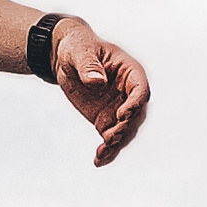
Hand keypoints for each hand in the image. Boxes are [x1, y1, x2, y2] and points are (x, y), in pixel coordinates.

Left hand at [50, 17, 149, 167]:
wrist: (65, 58)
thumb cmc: (78, 46)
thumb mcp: (80, 51)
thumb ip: (89, 65)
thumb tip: (97, 81)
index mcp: (129, 71)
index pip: (140, 89)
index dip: (135, 103)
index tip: (123, 114)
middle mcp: (128, 92)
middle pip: (135, 114)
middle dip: (125, 128)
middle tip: (110, 138)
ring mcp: (118, 108)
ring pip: (125, 130)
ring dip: (116, 143)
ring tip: (102, 153)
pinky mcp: (106, 120)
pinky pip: (110, 138)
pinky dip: (107, 150)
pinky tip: (99, 160)